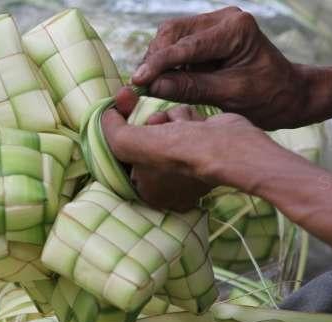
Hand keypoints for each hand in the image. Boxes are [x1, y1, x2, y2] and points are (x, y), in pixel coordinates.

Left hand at [112, 88, 211, 211]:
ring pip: (165, 130)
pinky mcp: (206, 147)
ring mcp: (191, 167)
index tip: (127, 123)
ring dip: (167, 119)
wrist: (223, 145)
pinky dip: (185, 117)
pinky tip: (192, 122)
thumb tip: (108, 115)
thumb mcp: (127, 143)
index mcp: (152, 195)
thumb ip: (110, 130)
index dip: (127, 140)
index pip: (129, 162)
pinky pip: (184, 125)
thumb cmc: (174, 151)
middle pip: (146, 143)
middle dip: (149, 126)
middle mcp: (172, 186)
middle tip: (154, 122)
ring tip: (177, 124)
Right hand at [132, 6, 313, 129]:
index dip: (159, 63)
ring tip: (151, 85)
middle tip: (141, 85)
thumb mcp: (231, 96)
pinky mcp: (210, 34)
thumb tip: (153, 85)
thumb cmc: (269, 98)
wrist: (290, 94)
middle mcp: (225, 19)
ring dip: (160, 59)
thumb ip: (192, 88)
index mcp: (236, 30)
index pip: (187, 45)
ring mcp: (217, 24)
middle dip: (156, 58)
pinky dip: (169, 61)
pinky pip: (180, 43)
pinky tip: (165, 79)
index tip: (138, 80)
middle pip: (174, 32)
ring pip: (172, 36)